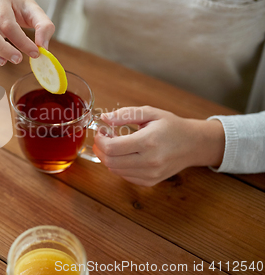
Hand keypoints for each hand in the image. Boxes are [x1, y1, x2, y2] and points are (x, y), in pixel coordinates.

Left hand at [93, 106, 224, 185]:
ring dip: (108, 158)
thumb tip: (105, 118)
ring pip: (115, 170)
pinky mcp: (150, 181)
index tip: (102, 131)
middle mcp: (150, 161)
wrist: (194, 144)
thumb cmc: (171, 126)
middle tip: (103, 138)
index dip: (100, 140)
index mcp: (148, 141)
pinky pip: (125, 176)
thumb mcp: (150, 112)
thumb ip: (126, 114)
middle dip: (100, 149)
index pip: (112, 148)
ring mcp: (151, 174)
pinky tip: (124, 155)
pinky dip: (119, 166)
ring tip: (114, 145)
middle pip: (110, 161)